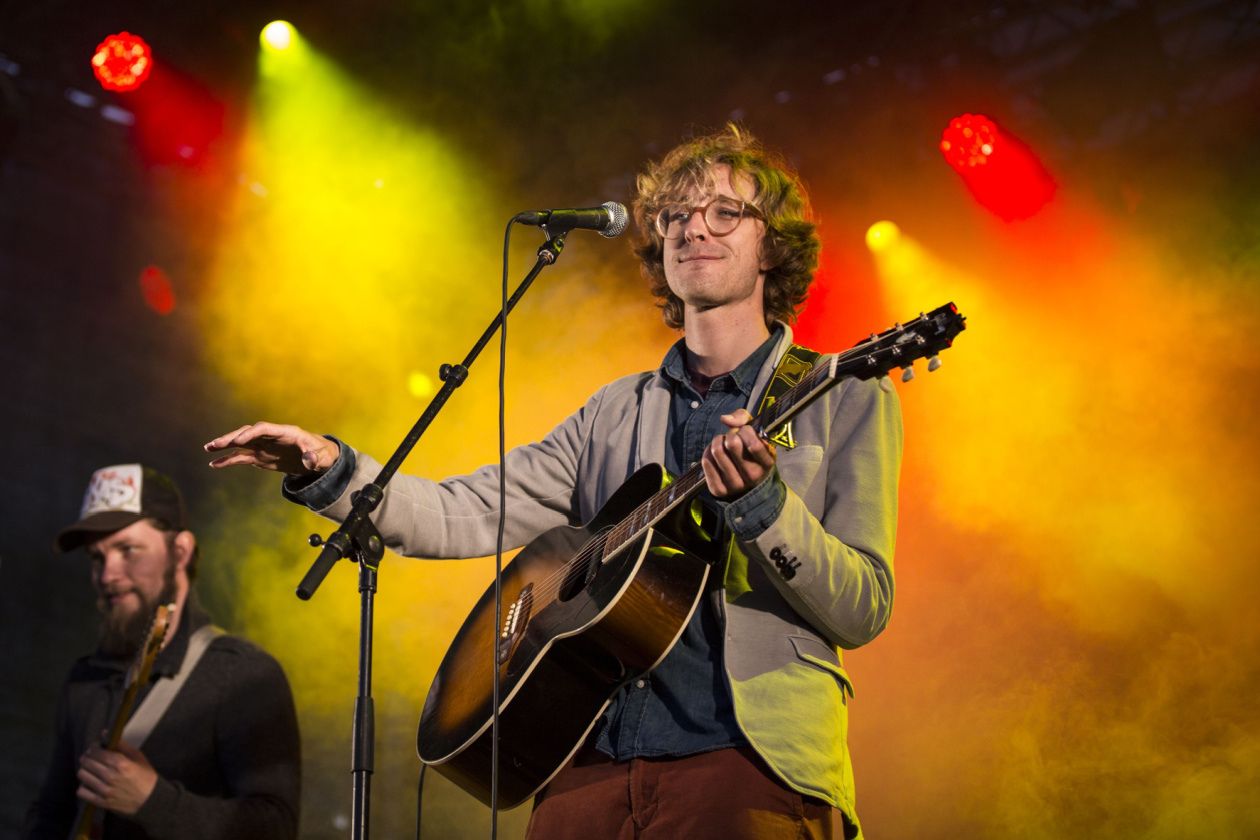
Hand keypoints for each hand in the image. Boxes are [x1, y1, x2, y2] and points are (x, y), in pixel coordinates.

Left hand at [76, 740, 157, 816]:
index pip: (96, 752)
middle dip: (88, 758)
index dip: (93, 748)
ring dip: (85, 771)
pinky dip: (84, 786)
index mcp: (120, 763)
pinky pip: (81, 792)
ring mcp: (104, 790)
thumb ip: (121, 745)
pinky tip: (91, 784)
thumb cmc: (146, 776)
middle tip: (92, 758)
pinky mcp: (101, 802)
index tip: (95, 748)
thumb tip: (105, 735)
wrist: (150, 799)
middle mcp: (110, 776)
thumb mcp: (138, 757)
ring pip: (82, 775)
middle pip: (86, 763)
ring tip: (92, 771)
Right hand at [204, 422, 339, 475]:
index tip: (239, 441)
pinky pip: (242, 457)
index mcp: (285, 432)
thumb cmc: (322, 453)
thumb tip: (310, 460)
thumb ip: (314, 457)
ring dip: (225, 445)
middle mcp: (271, 437)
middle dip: (232, 437)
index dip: (251, 433)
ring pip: (241, 444)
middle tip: (215, 444)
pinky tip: (214, 464)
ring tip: (208, 448)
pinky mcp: (261, 457)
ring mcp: (264, 446)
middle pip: (248, 433)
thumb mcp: (322, 456)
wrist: (320, 459)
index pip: (263, 429)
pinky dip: (229, 460)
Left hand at [701, 408, 776, 498]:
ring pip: (717, 451)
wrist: (745, 481)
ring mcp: (736, 485)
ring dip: (717, 441)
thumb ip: (743, 418)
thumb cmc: (750, 450)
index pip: (754, 444)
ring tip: (723, 444)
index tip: (745, 431)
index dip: (746, 431)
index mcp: (767, 463)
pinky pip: (706, 461)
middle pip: (732, 444)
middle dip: (730, 434)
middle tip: (732, 438)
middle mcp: (753, 477)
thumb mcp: (754, 432)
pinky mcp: (719, 490)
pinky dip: (708, 452)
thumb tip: (725, 419)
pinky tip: (715, 455)